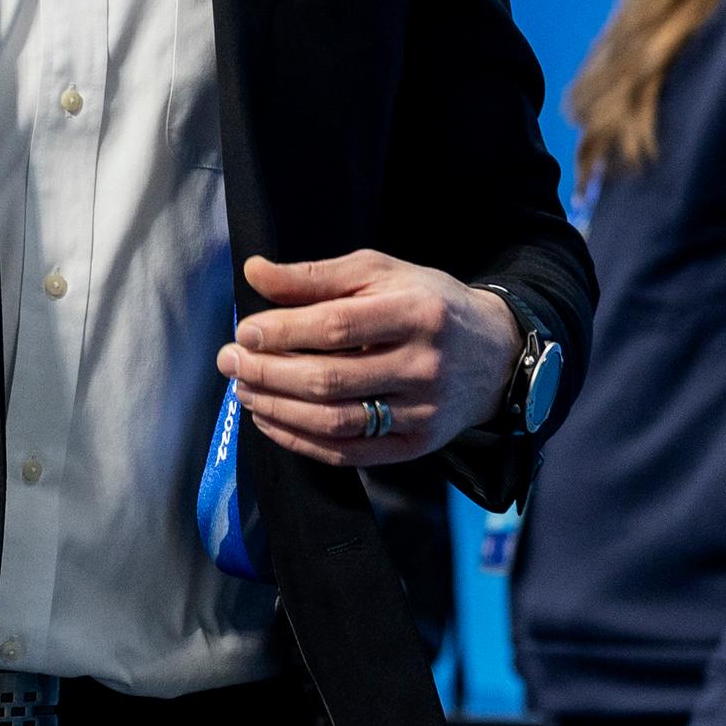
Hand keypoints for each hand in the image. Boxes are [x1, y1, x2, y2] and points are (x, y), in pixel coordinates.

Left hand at [217, 252, 517, 466]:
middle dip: (269, 373)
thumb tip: (254, 272)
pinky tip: (271, 420)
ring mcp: (422, 412)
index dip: (284, 331)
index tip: (245, 332)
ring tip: (244, 390)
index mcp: (418, 313)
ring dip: (278, 409)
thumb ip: (317, 275)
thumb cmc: (428, 304)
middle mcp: (424, 366)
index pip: (338, 326)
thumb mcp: (381, 273)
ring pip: (336, 422)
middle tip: (230, 363)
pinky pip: (348, 452)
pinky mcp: (417, 446)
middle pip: (331, 379)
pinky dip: (300, 441)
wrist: (495, 355)